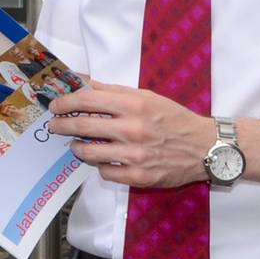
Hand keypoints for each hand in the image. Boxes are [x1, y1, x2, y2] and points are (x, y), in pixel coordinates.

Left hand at [48, 81, 215, 187]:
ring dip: (77, 147)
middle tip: (55, 125)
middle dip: (62, 125)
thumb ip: (113, 91)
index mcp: (135, 105)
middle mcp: (133, 129)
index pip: (88, 100)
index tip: (55, 106)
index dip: (65, 102)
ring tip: (76, 144)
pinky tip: (103, 159)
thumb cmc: (173, 119)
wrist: (204, 147)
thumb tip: (82, 82)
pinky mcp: (138, 176)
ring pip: (89, 151)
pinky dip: (100, 165)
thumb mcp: (146, 97)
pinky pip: (105, 171)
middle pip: (83, 125)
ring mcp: (135, 154)